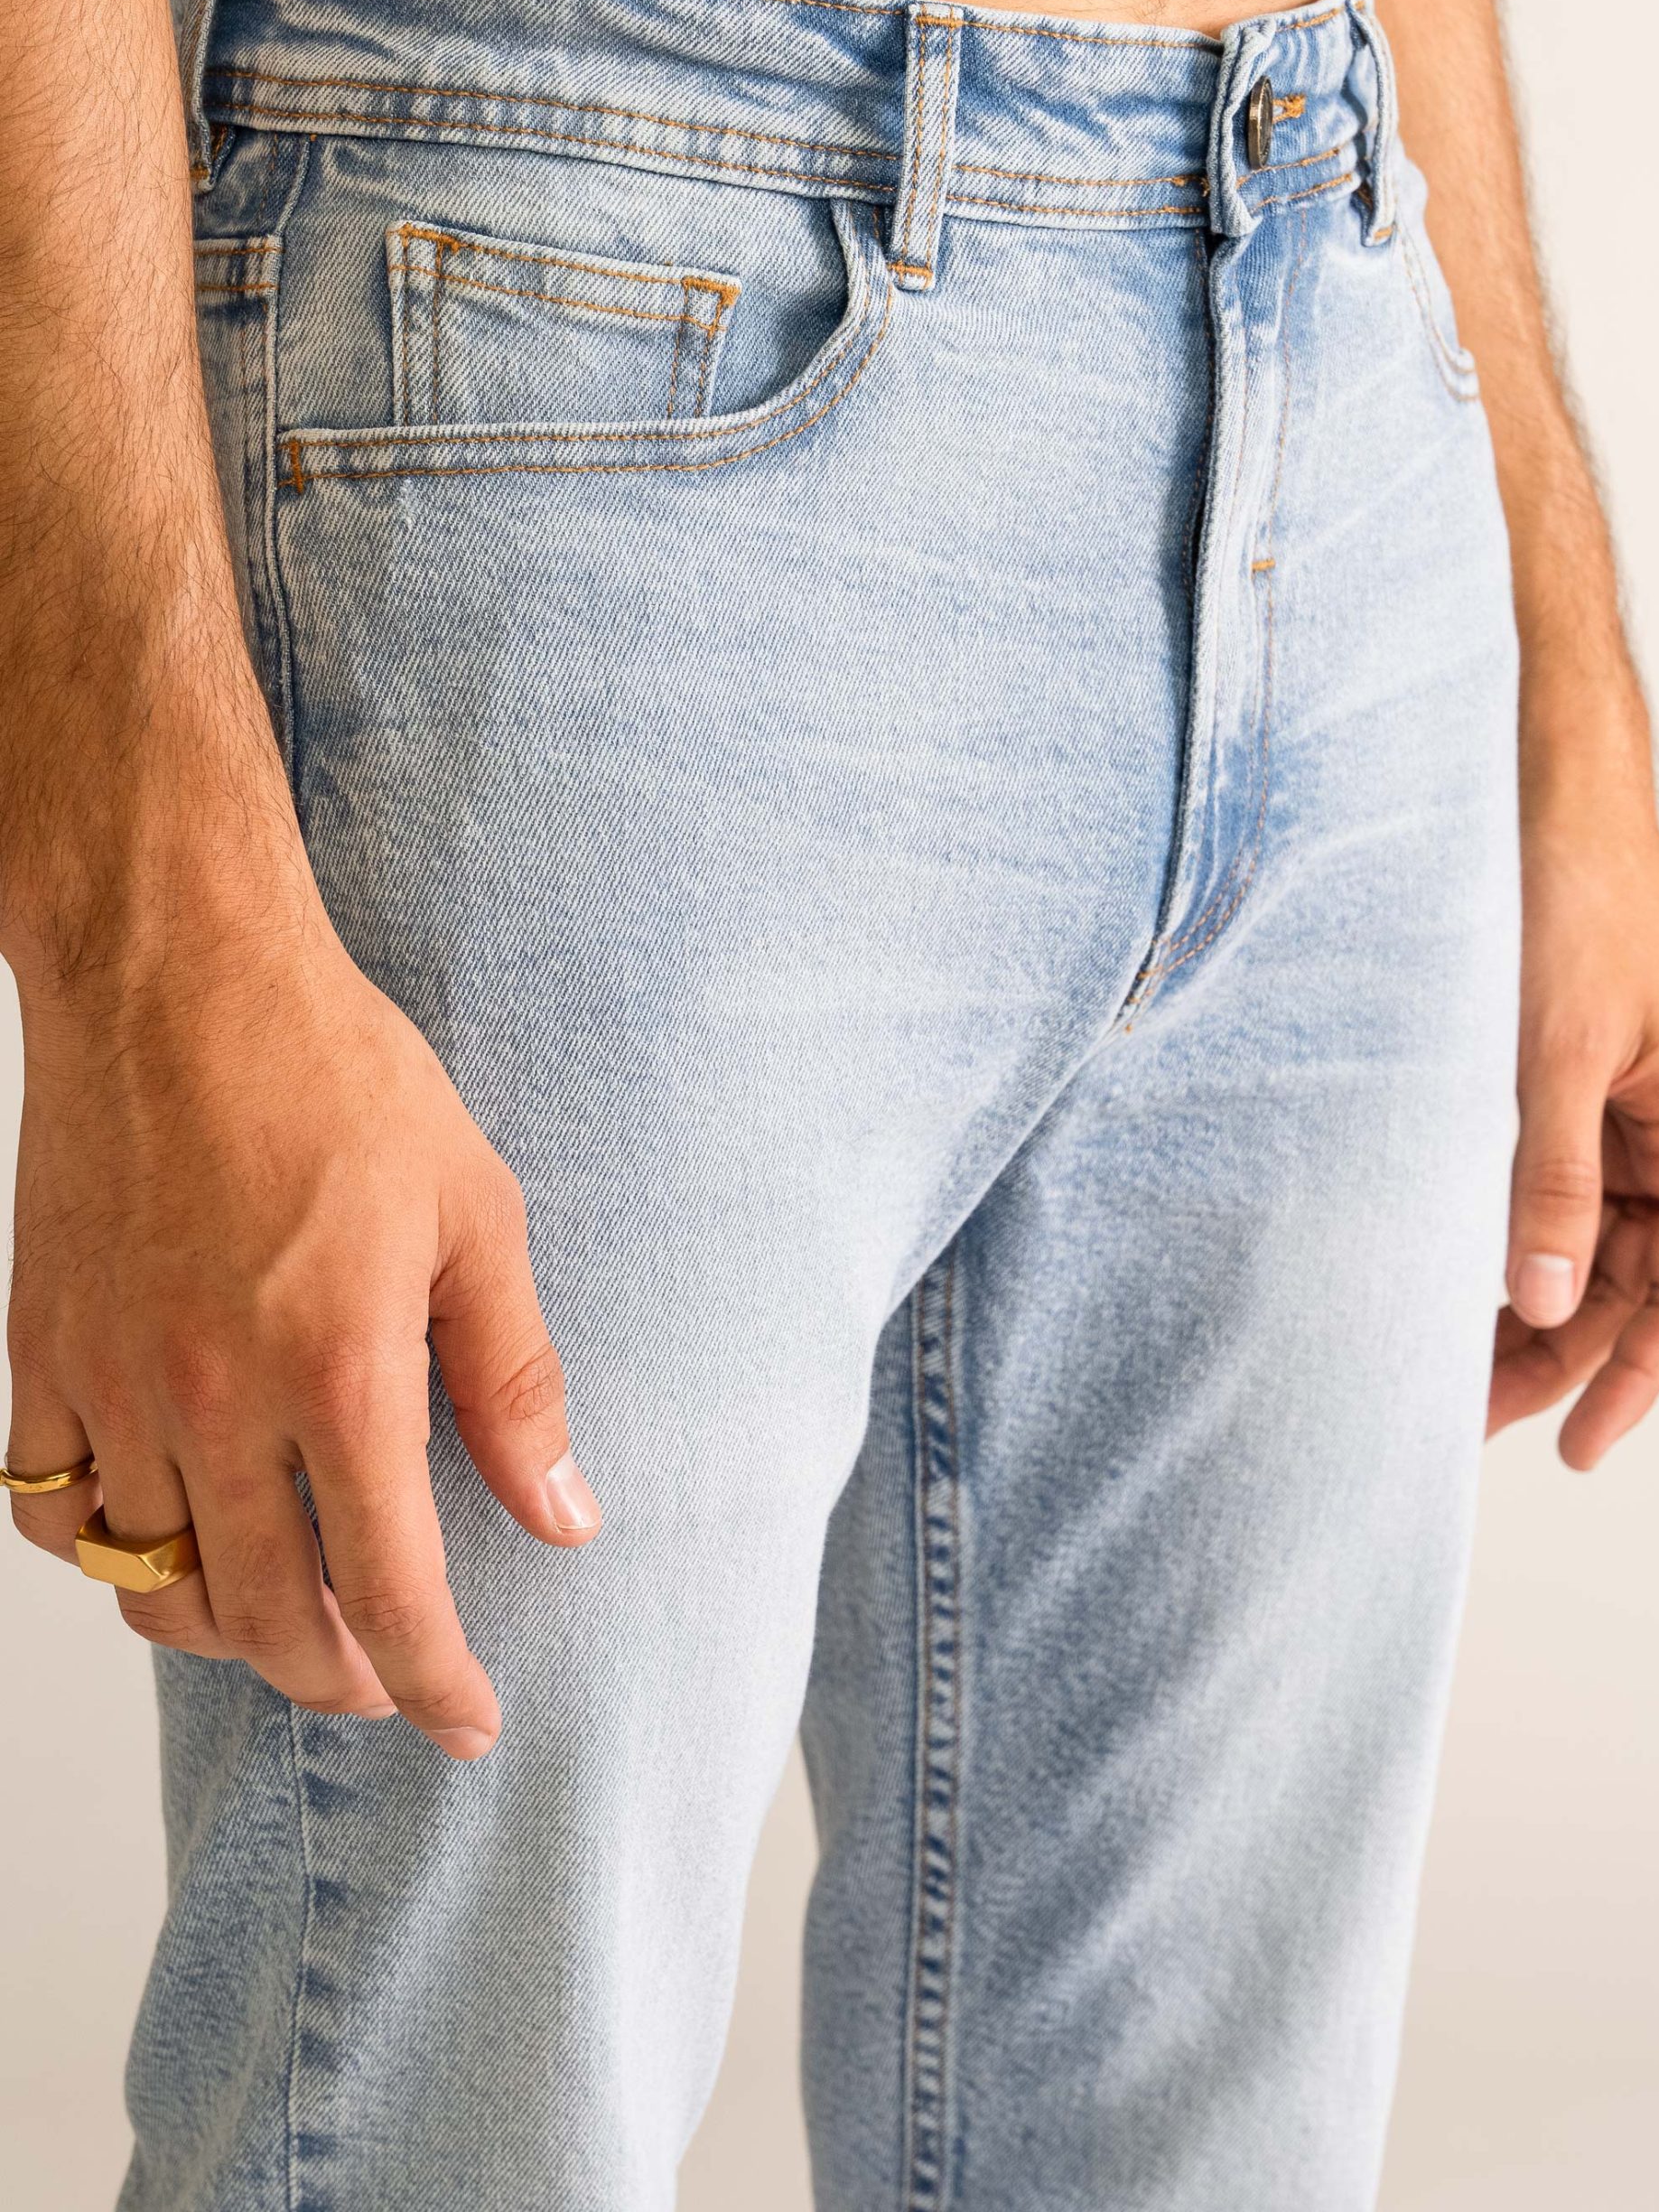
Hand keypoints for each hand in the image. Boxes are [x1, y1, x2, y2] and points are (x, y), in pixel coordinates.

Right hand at [5, 904, 598, 1757]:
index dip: (433, 1682)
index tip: (469, 1726)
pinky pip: (47, 1506)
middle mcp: (211, 1400)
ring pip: (148, 1579)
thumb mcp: (475, 1216)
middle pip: (262, 1618)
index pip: (390, 1590)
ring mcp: (110, 1380)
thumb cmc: (339, 1078)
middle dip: (335, 1678)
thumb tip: (563, 1515)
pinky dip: (103, 1544)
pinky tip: (160, 1523)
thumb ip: (515, 1380)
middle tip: (383, 1680)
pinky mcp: (37, 1345)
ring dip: (223, 1627)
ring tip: (284, 1615)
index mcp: (338, 1372)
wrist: (178, 975)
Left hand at [1490, 803, 1658, 1463]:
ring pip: (1582, 1248)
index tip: (1575, 1446)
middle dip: (1557, 1358)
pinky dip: (1505, 1242)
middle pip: (1626, 1285)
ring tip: (1445, 1372)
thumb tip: (1547, 1299)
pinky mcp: (1564, 1097)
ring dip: (1523, 1308)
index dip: (1632, 1379)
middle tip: (1468, 1421)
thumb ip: (1552, 1178)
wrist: (1542, 809)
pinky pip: (1547, 1195)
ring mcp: (1618, 1121)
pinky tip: (1451, 1282)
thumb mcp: (1554, 1054)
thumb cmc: (1572, 908)